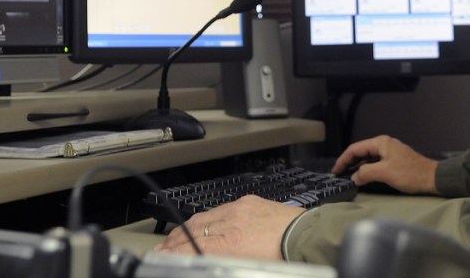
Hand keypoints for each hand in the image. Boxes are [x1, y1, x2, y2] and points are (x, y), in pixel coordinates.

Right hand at [154, 195, 303, 259]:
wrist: (308, 237)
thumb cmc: (286, 260)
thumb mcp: (250, 267)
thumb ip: (224, 262)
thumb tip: (210, 261)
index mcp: (233, 243)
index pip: (193, 247)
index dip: (174, 253)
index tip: (162, 257)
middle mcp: (232, 222)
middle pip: (194, 230)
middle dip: (175, 241)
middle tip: (163, 249)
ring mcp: (240, 209)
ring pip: (204, 217)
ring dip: (187, 228)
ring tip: (176, 237)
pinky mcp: (249, 201)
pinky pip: (220, 208)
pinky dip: (206, 217)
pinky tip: (200, 223)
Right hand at [331, 135, 438, 194]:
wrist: (433, 178)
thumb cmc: (410, 174)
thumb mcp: (385, 173)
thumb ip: (365, 173)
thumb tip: (354, 177)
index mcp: (380, 143)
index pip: (355, 148)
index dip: (343, 160)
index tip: (335, 171)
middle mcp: (384, 144)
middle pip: (360, 151)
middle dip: (348, 162)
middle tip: (339, 175)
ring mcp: (390, 152)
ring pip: (368, 158)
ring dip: (357, 166)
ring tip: (348, 176)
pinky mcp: (394, 160)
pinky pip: (375, 162)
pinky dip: (367, 169)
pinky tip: (363, 177)